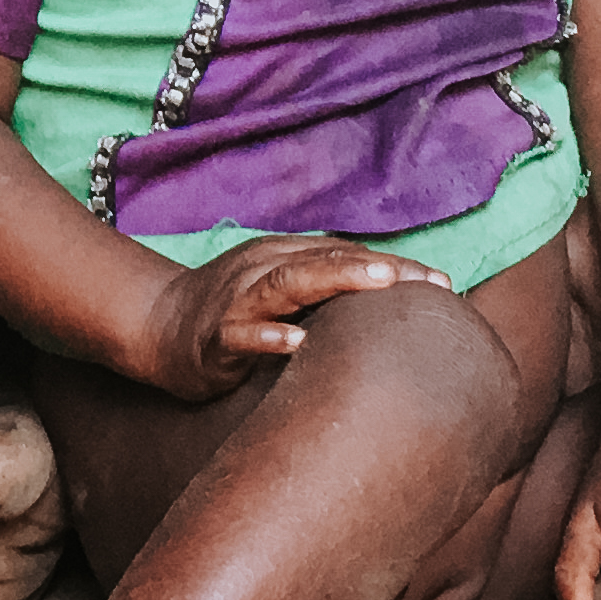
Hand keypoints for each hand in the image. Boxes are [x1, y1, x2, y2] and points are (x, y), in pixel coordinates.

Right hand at [137, 233, 449, 403]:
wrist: (156, 326)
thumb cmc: (231, 311)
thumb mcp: (279, 288)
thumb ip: (325, 289)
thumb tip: (391, 297)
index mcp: (284, 258)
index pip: (347, 256)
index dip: (396, 267)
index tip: (444, 284)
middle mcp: (264, 271)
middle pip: (325, 261)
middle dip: (377, 267)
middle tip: (426, 281)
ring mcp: (238, 302)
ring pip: (288, 284)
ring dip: (334, 280)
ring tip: (377, 281)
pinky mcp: (215, 338)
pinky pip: (242, 335)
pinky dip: (269, 336)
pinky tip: (297, 343)